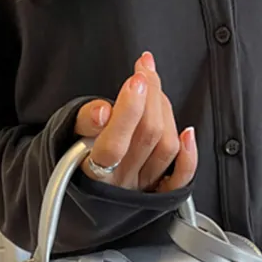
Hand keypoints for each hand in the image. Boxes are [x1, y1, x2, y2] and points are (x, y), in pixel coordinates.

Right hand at [74, 52, 197, 192]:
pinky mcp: (159, 191)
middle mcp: (120, 181)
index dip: (129, 111)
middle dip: (151, 94)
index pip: (114, 145)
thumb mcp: (72, 131)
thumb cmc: (80, 150)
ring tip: (153, 90)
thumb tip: (102, 112)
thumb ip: (84, 120)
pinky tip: (188, 133)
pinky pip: (180, 179)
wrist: (83, 175)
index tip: (136, 80)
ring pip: (166, 147)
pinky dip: (189, 156)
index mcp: (93, 170)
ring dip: (166, 110)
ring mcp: (142, 187)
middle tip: (145, 70)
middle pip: (147, 136)